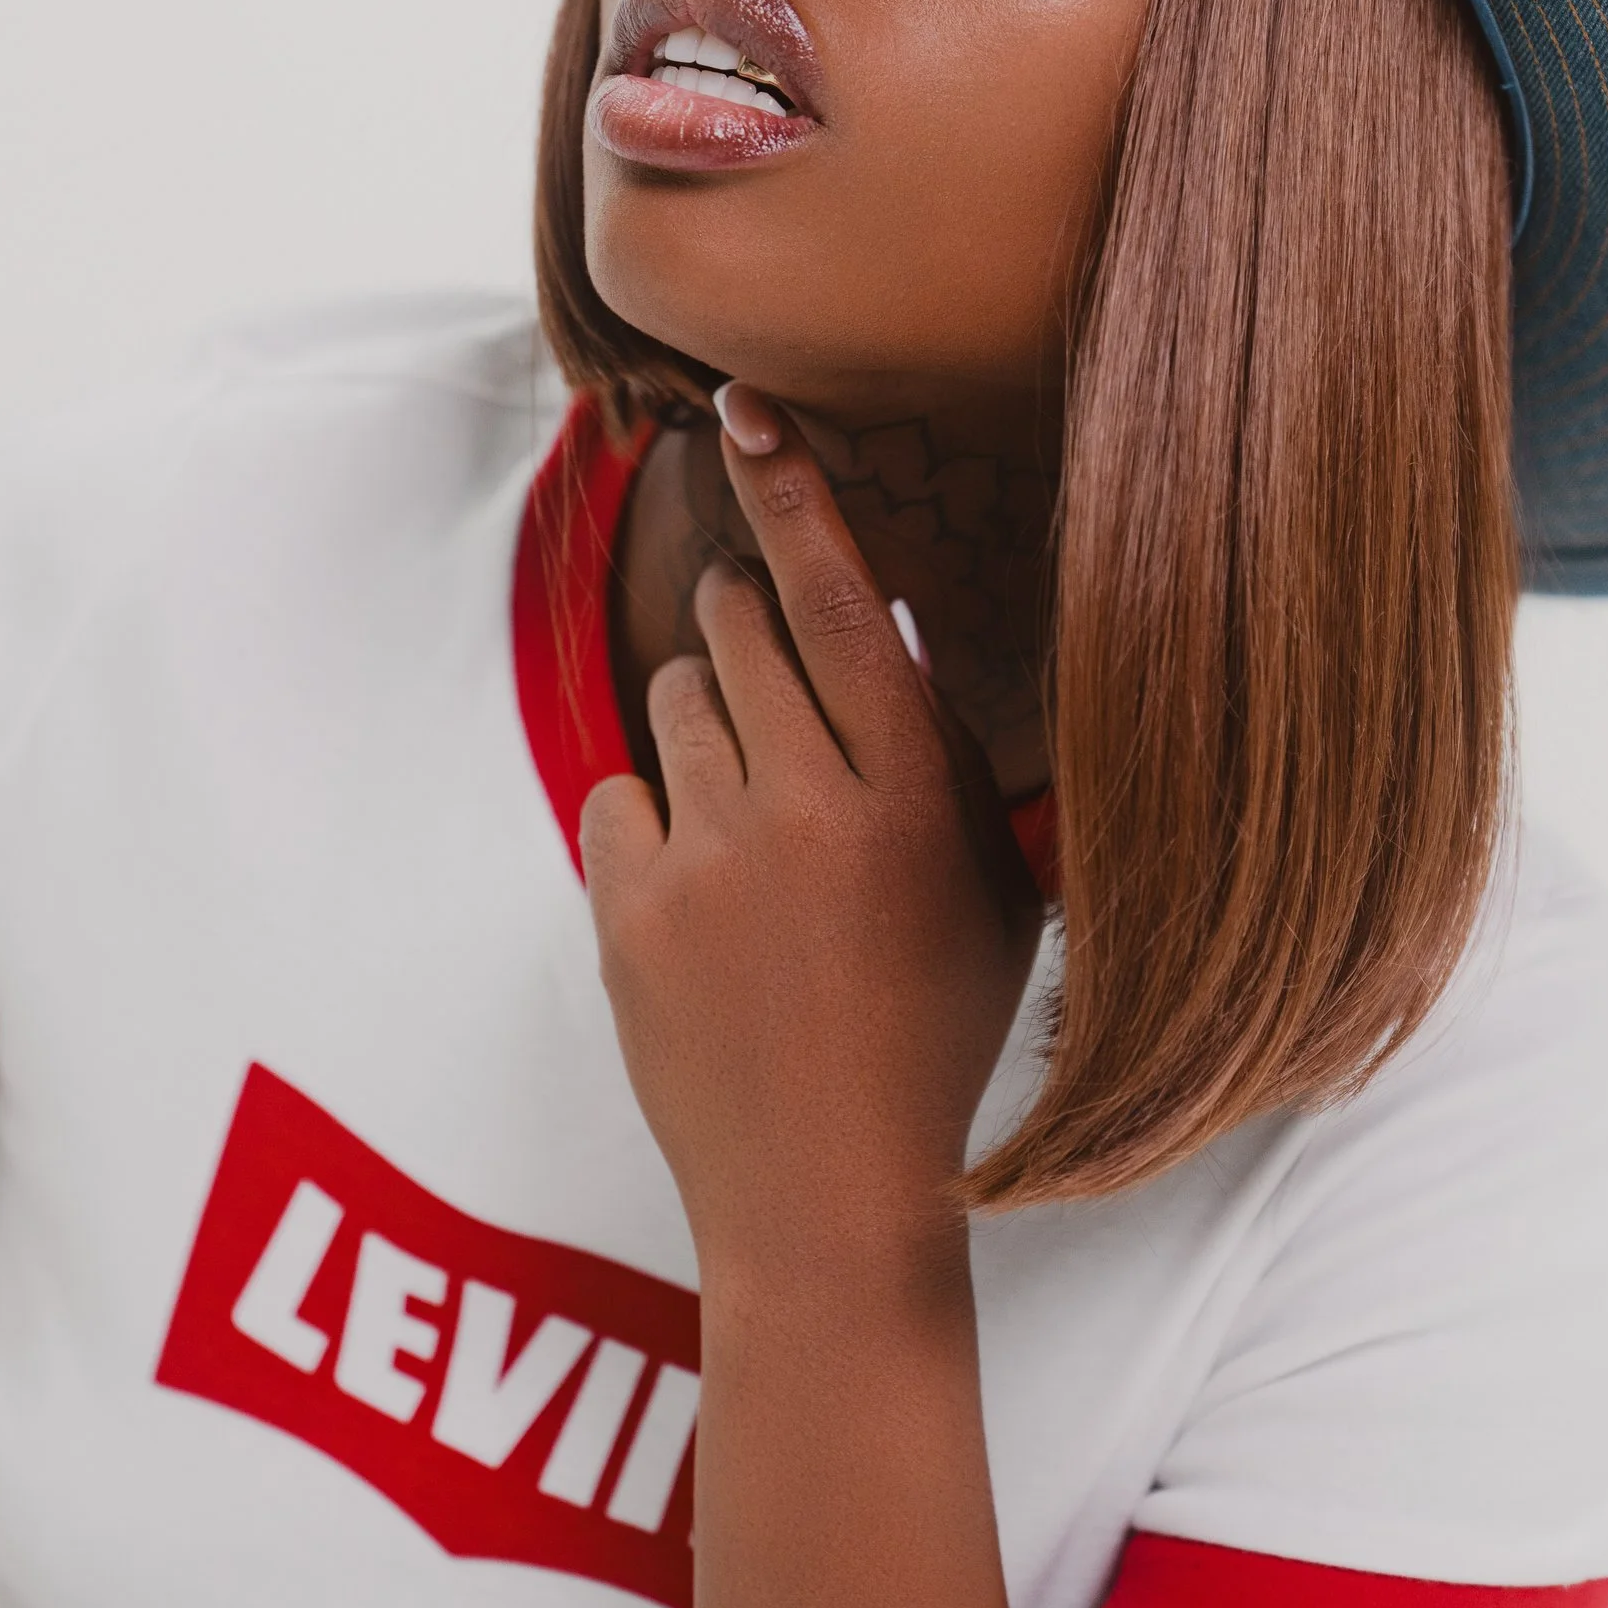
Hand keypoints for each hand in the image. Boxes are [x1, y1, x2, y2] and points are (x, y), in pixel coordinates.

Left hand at [581, 393, 1043, 1284]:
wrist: (826, 1196)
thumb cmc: (929, 1036)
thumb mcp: (990, 894)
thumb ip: (951, 762)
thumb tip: (888, 630)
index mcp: (911, 798)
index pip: (841, 604)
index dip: (794, 498)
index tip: (747, 412)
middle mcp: (807, 810)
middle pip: (739, 630)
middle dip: (748, 635)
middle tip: (776, 711)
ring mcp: (706, 860)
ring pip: (675, 704)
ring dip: (707, 736)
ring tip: (754, 836)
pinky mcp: (626, 911)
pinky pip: (618, 799)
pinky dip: (652, 829)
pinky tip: (701, 902)